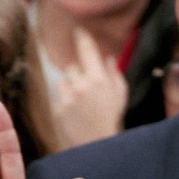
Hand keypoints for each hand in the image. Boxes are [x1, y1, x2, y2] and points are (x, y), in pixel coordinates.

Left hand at [52, 27, 127, 148]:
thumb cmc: (113, 120)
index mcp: (99, 79)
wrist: (99, 147)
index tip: (77, 31)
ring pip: (63, 81)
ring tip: (80, 104)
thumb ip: (114, 74)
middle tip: (87, 92)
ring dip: (69, 88)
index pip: (86, 50)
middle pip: (72, 68)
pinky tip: (74, 112)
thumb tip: (107, 58)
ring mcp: (67, 97)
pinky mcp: (57, 109)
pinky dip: (64, 100)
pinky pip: (57, 95)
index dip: (81, 38)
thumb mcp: (121, 95)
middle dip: (79, 76)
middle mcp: (81, 85)